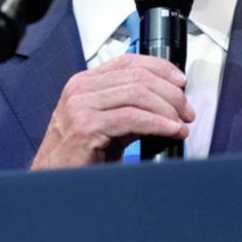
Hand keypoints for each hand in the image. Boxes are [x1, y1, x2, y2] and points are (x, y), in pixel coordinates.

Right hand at [30, 54, 193, 169]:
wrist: (55, 181)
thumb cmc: (78, 156)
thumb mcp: (107, 124)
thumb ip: (131, 108)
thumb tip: (167, 104)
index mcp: (85, 82)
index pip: (129, 61)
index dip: (161, 68)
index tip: (181, 83)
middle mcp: (81, 88)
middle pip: (138, 77)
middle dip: (171, 93)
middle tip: (187, 111)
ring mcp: (81, 106)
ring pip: (137, 94)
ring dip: (167, 109)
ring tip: (181, 124)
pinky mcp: (86, 126)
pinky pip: (132, 118)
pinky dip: (158, 123)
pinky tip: (170, 131)